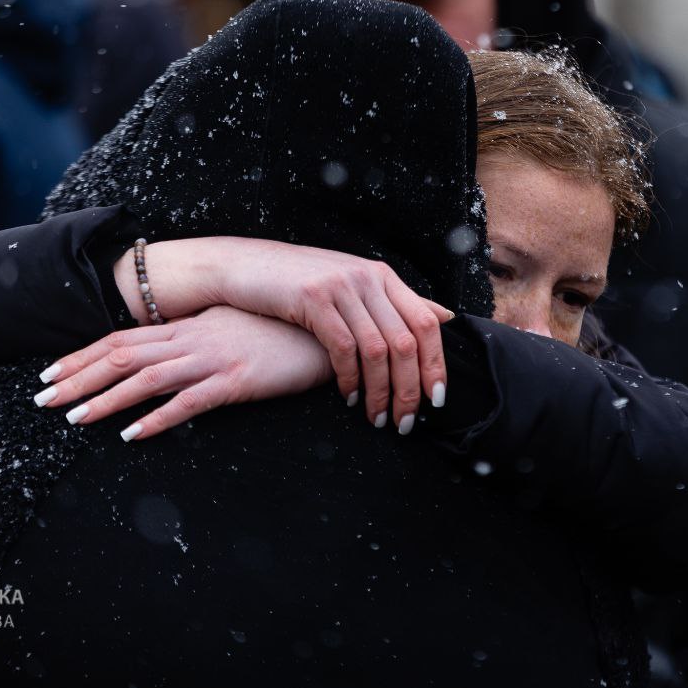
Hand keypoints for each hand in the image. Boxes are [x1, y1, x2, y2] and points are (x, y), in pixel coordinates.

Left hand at [33, 306, 332, 440]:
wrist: (328, 327)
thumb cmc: (283, 330)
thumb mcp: (234, 329)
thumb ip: (201, 340)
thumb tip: (171, 356)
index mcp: (189, 326)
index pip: (124, 339)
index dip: (83, 355)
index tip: (50, 371)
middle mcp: (194, 338)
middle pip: (122, 356)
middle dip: (78, 377)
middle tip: (41, 398)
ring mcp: (213, 358)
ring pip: (146, 378)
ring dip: (105, 399)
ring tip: (73, 419)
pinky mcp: (236, 380)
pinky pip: (189, 403)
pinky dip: (157, 419)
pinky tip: (132, 436)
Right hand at [114, 237, 454, 432]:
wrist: (242, 266)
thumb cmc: (297, 283)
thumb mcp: (351, 285)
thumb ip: (395, 302)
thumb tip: (444, 316)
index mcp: (382, 276)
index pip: (426, 323)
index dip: (435, 364)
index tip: (436, 399)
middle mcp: (367, 277)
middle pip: (407, 341)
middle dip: (410, 389)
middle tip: (406, 421)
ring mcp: (341, 286)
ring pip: (378, 350)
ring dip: (380, 392)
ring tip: (377, 417)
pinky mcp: (313, 298)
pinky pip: (343, 348)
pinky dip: (350, 379)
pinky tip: (349, 397)